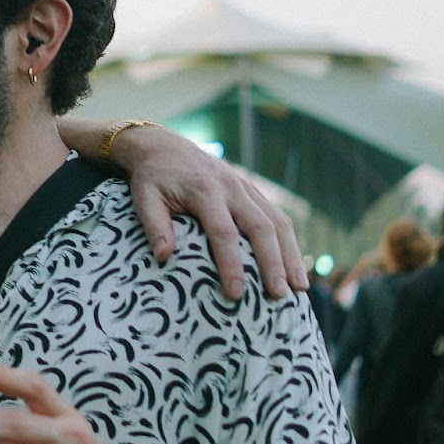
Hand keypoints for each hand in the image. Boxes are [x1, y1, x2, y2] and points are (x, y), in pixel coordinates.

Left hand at [110, 124, 304, 299]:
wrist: (165, 147)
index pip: (223, 232)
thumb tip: (163, 257)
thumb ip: (154, 225)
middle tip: (279, 296)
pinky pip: (278, 217)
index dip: (231, 264)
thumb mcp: (144, 198)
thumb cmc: (153, 178)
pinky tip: (293, 267)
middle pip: (261, 228)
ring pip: (278, 222)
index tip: (235, 293)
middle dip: (272, 263)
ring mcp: (246, 188)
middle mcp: (232, 188)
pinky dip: (289, 242)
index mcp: (204, 190)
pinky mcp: (253, 192)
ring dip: (290, 256)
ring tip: (298, 288)